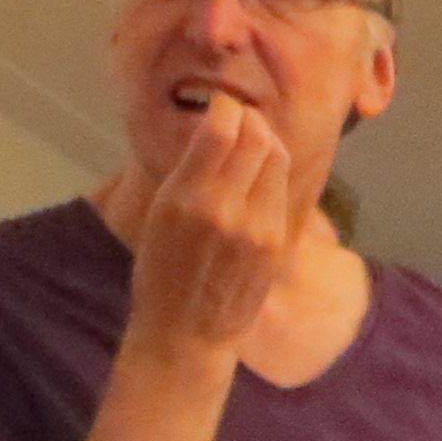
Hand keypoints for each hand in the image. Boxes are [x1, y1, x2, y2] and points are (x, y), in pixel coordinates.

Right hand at [123, 94, 298, 362]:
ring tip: (253, 143)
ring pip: (276, 158)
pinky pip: (282, 189)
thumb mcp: (159, 216)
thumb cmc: (161, 271)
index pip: (221, 130)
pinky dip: (273, 172)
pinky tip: (261, 174)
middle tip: (241, 120)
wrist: (186, 333)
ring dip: (266, 141)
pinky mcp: (275, 242)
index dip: (226, 108)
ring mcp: (255, 227)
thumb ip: (189, 171)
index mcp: (185, 199)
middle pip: (255, 137)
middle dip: (250, 119)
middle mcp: (224, 209)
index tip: (222, 107)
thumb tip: (217, 126)